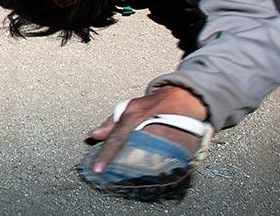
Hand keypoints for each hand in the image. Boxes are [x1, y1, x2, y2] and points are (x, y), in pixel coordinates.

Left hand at [86, 86, 208, 173]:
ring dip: (140, 172)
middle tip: (115, 177)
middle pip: (133, 155)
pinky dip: (158, 172)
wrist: (186, 99)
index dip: (106, 155)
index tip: (97, 170)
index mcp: (134, 118)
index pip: (117, 139)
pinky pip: (167, 166)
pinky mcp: (180, 150)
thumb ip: (111, 124)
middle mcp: (148, 130)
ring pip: (149, 163)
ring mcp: (165, 141)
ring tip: (133, 180)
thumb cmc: (154, 104)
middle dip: (123, 168)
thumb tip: (93, 135)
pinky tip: (152, 177)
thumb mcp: (131, 108)